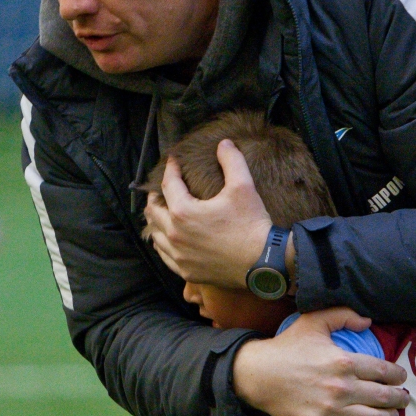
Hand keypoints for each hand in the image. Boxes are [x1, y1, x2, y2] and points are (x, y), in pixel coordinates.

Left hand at [144, 140, 272, 287]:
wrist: (262, 264)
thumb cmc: (251, 224)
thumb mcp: (244, 187)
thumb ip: (231, 161)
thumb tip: (223, 143)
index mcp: (183, 212)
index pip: (168, 184)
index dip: (170, 169)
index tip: (173, 161)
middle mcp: (174, 235)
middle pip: (152, 211)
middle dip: (155, 197)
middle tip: (161, 188)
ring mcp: (179, 256)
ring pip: (155, 235)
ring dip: (156, 221)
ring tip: (162, 212)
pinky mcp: (186, 272)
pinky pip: (164, 255)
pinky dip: (163, 243)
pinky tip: (167, 239)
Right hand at [232, 307, 408, 415]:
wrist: (257, 374)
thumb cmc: (286, 346)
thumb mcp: (313, 321)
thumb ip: (343, 314)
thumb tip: (368, 322)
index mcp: (344, 361)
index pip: (384, 371)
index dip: (398, 375)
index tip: (401, 377)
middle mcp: (342, 388)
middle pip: (384, 397)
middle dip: (400, 398)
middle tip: (403, 398)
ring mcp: (331, 411)